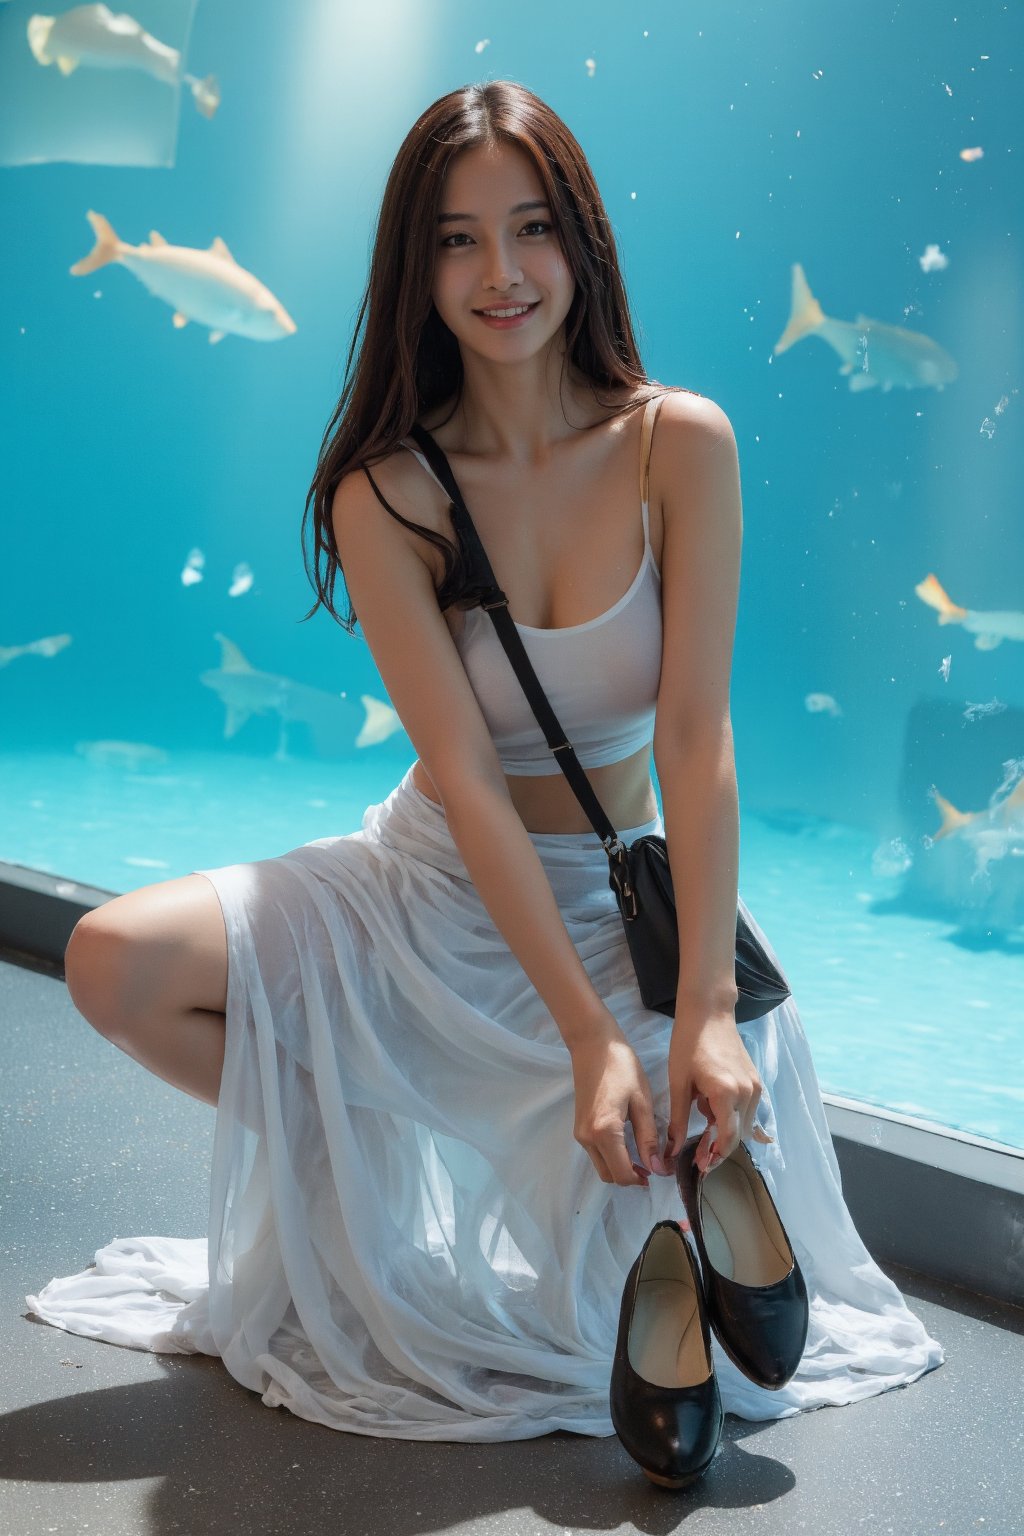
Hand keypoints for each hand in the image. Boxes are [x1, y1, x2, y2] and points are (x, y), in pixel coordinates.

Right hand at [568, 1029, 661, 1187]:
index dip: (643, 1179)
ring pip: (601, 1166)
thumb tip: (657, 1168)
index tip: (661, 1170)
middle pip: (609, 1176)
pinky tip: (628, 1142)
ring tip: (643, 1154)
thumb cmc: (622, 1066)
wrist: (593, 1043)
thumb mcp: (642, 1102)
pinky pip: (596, 1153)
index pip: (623, 1174)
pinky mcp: (579, 1126)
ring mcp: (580, 1133)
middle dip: (631, 1177)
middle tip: (653, 1165)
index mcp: (605, 1132)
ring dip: (621, 1168)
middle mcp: (587, 1139)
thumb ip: (649, 1138)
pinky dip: (612, 1156)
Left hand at [663, 1012, 772, 1172]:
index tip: (700, 1168)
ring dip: (724, 1131)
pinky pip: (746, 1110)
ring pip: (743, 1125)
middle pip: (737, 1136)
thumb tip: (670, 1152)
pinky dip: (730, 1116)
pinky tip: (710, 1106)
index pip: (727, 1139)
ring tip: (700, 1120)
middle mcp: (748, 1093)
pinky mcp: (756, 1081)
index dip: (714, 1157)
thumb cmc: (689, 1044)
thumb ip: (676, 1120)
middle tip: (697, 1157)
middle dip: (718, 1149)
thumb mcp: (679, 1083)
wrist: (709, 1013)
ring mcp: (755, 1087)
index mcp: (727, 1094)